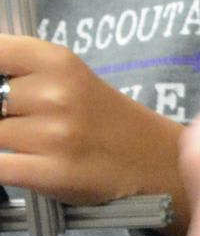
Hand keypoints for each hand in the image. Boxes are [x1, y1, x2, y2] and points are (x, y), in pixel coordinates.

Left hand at [0, 34, 186, 218]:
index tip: (3, 88)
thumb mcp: (65, 76)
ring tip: (30, 145)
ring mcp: (56, 135)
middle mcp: (57, 94)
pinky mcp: (53, 173)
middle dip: (1, 115)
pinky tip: (17, 163)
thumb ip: (16, 69)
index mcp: (58, 62)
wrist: (148, 158)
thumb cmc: (97, 116)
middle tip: (21, 121)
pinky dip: (1, 167)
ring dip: (4, 143)